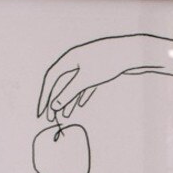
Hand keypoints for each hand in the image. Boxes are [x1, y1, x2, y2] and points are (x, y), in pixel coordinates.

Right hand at [37, 35, 158, 120]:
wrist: (132, 53)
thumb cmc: (108, 62)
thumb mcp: (85, 79)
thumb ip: (68, 92)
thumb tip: (54, 106)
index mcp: (69, 58)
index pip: (51, 79)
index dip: (44, 97)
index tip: (41, 112)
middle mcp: (76, 60)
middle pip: (61, 83)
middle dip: (55, 101)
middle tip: (51, 119)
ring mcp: (88, 65)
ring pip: (73, 85)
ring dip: (67, 101)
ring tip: (64, 116)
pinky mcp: (99, 70)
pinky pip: (86, 84)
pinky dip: (82, 95)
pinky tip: (81, 105)